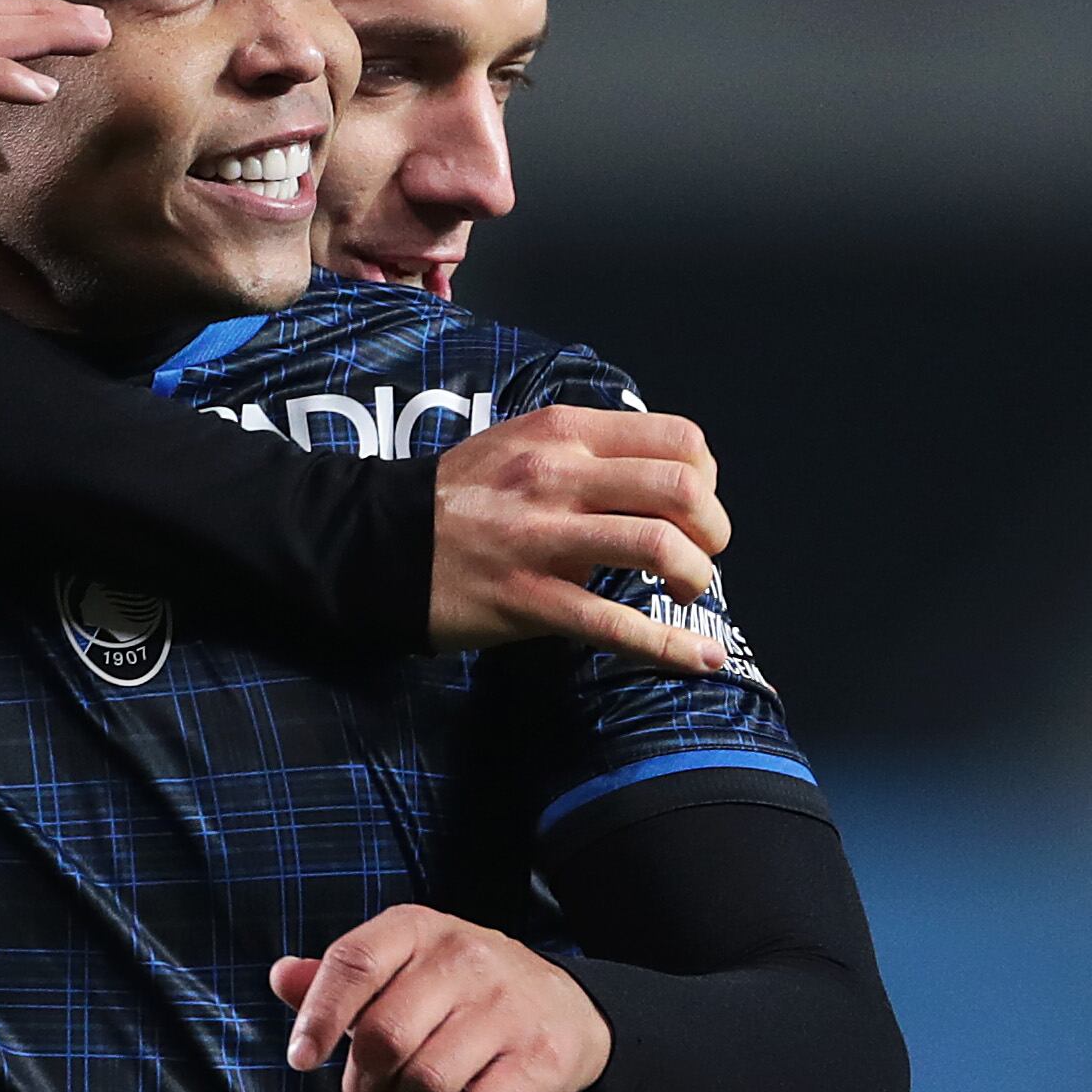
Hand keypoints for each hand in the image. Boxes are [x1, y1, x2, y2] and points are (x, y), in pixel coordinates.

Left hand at [269, 904, 611, 1091]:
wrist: (566, 1005)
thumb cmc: (459, 990)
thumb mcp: (402, 966)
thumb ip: (341, 978)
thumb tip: (281, 977)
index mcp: (418, 929)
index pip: (354, 963)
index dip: (319, 1016)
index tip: (301, 1060)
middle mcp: (466, 958)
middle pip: (384, 1038)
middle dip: (364, 1089)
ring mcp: (508, 1009)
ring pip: (428, 1085)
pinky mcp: (542, 1060)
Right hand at [427, 404, 731, 666]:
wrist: (378, 543)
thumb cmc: (459, 497)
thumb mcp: (523, 444)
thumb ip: (589, 454)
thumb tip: (661, 483)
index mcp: (563, 432)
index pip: (678, 439)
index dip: (707, 477)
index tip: (693, 506)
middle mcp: (559, 476)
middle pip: (682, 489)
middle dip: (712, 529)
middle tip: (700, 553)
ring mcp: (543, 539)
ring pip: (659, 546)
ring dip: (696, 577)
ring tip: (687, 592)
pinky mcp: (530, 599)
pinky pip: (615, 624)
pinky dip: (672, 647)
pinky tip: (702, 659)